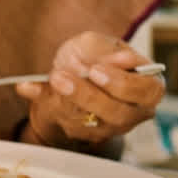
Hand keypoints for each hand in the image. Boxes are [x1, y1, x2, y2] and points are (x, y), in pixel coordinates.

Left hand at [15, 31, 164, 147]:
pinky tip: (29, 88)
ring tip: (52, 79)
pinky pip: (67, 125)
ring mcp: (112, 126)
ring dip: (67, 102)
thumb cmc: (89, 56)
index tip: (95, 70)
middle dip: (88, 96)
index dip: (123, 83)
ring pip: (93, 124)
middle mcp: (135, 111)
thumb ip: (106, 51)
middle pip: (119, 113)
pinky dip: (46, 105)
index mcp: (148, 85)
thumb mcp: (95, 44)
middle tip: (63, 77)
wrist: (66, 73)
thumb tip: (124, 59)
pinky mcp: (86, 133)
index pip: (148, 91)